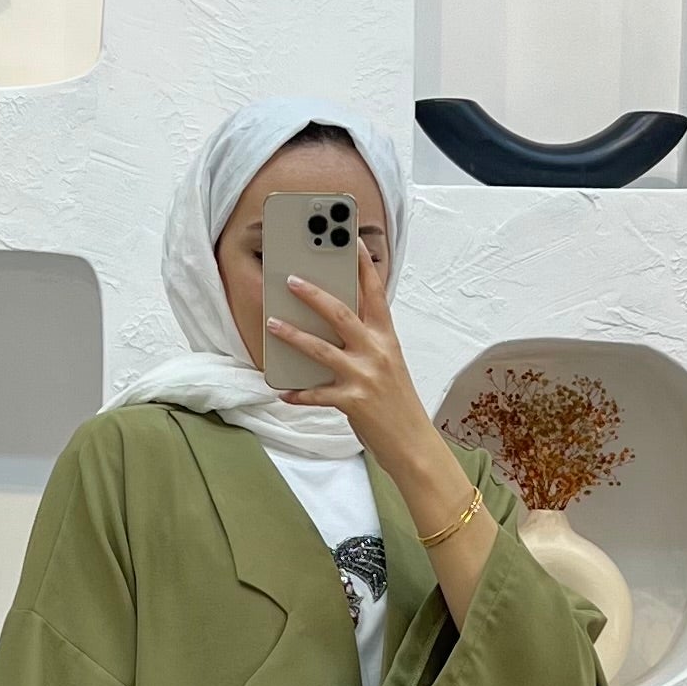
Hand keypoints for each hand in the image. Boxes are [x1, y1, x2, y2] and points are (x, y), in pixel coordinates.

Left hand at [266, 239, 455, 497]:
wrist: (414, 443)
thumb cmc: (397, 403)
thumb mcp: (388, 365)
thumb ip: (367, 343)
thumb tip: (333, 329)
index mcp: (387, 338)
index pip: (375, 293)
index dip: (363, 266)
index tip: (351, 241)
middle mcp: (377, 351)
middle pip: (341, 313)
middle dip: (314, 294)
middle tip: (292, 280)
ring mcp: (365, 376)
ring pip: (322, 349)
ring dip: (293, 336)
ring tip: (272, 324)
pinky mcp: (353, 402)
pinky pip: (317, 394)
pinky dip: (298, 393)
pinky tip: (283, 392)